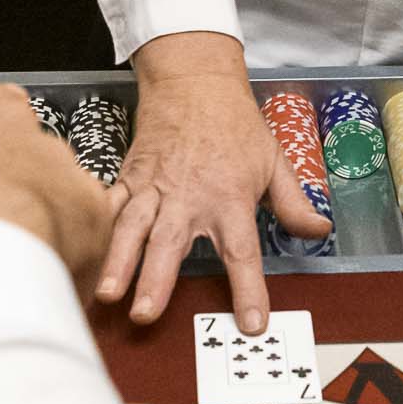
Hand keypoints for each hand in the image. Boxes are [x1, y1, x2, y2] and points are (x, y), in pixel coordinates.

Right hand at [92, 31, 333, 330]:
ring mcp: (155, 188)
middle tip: (144, 315)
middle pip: (171, 245)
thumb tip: (319, 232)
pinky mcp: (130, 177)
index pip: (242, 253)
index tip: (250, 324)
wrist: (195, 79)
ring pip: (131, 229)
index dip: (247, 291)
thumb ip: (293, 204)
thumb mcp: (275, 160)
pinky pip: (111, 204)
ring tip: (105, 294)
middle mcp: (189, 197)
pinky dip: (97, 227)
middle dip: (155, 281)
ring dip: (118, 263)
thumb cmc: (236, 123)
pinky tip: (83, 251)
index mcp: (230, 198)